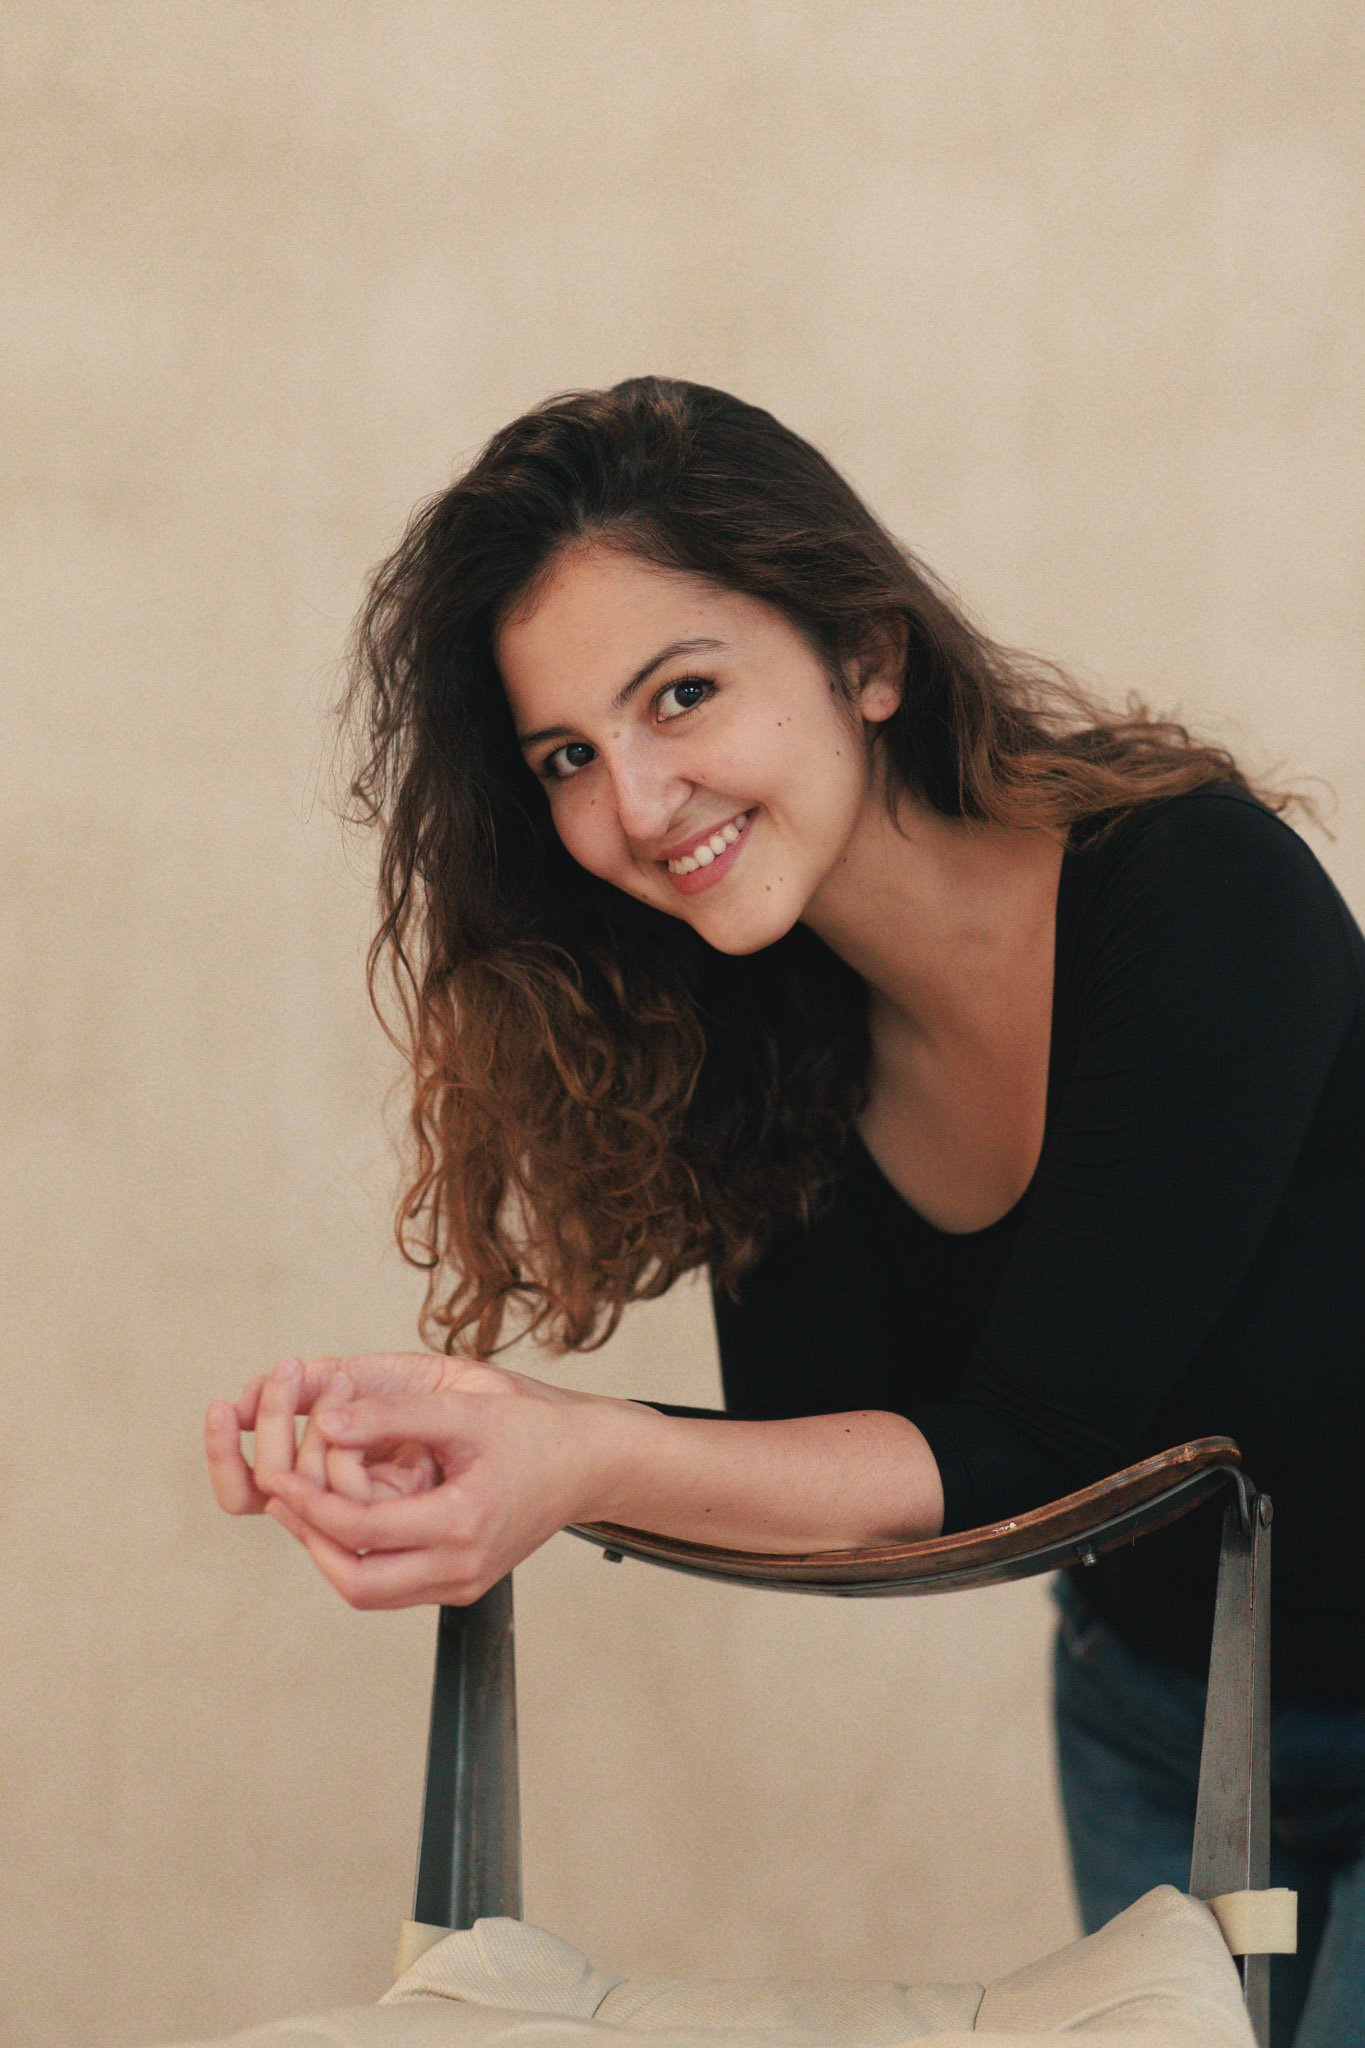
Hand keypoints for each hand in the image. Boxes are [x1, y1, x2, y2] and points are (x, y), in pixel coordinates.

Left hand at [209, 1352, 639, 1607]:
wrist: (589, 1465)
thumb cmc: (536, 1433)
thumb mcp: (466, 1410)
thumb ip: (394, 1415)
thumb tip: (327, 1419)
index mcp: (463, 1524)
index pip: (361, 1529)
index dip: (311, 1501)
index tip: (281, 1471)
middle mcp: (461, 1568)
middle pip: (357, 1584)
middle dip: (311, 1541)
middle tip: (284, 1499)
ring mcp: (461, 1584)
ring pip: (369, 1592)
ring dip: (331, 1553)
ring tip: (305, 1505)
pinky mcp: (460, 1584)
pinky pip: (392, 1585)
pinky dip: (359, 1555)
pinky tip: (345, 1516)